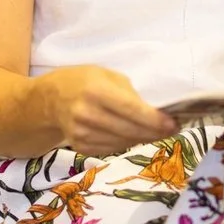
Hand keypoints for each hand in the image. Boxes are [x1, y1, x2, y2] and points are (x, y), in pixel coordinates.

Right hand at [44, 65, 177, 156]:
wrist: (49, 100)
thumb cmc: (83, 81)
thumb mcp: (106, 75)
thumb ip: (129, 93)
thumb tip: (155, 113)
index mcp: (95, 91)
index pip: (131, 110)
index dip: (154, 120)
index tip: (173, 124)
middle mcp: (87, 115)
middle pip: (130, 130)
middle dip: (155, 132)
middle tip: (172, 129)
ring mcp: (82, 134)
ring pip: (124, 143)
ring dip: (144, 138)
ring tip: (155, 131)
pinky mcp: (81, 147)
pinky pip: (113, 148)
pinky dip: (127, 143)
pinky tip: (133, 134)